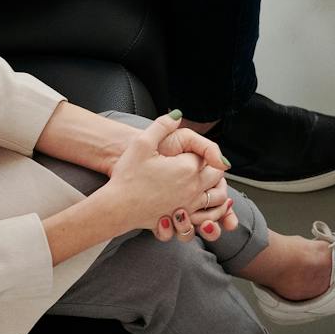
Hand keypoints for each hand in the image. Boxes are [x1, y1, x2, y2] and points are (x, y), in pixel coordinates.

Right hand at [106, 115, 233, 239]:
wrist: (117, 207)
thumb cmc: (127, 176)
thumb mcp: (142, 143)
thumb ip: (162, 125)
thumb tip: (177, 115)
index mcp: (187, 168)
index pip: (207, 155)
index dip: (198, 152)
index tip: (185, 151)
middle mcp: (193, 187)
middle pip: (217, 174)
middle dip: (211, 167)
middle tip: (198, 162)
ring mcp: (190, 205)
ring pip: (217, 196)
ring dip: (215, 187)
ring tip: (203, 180)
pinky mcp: (184, 218)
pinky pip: (207, 213)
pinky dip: (209, 206)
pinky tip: (197, 200)